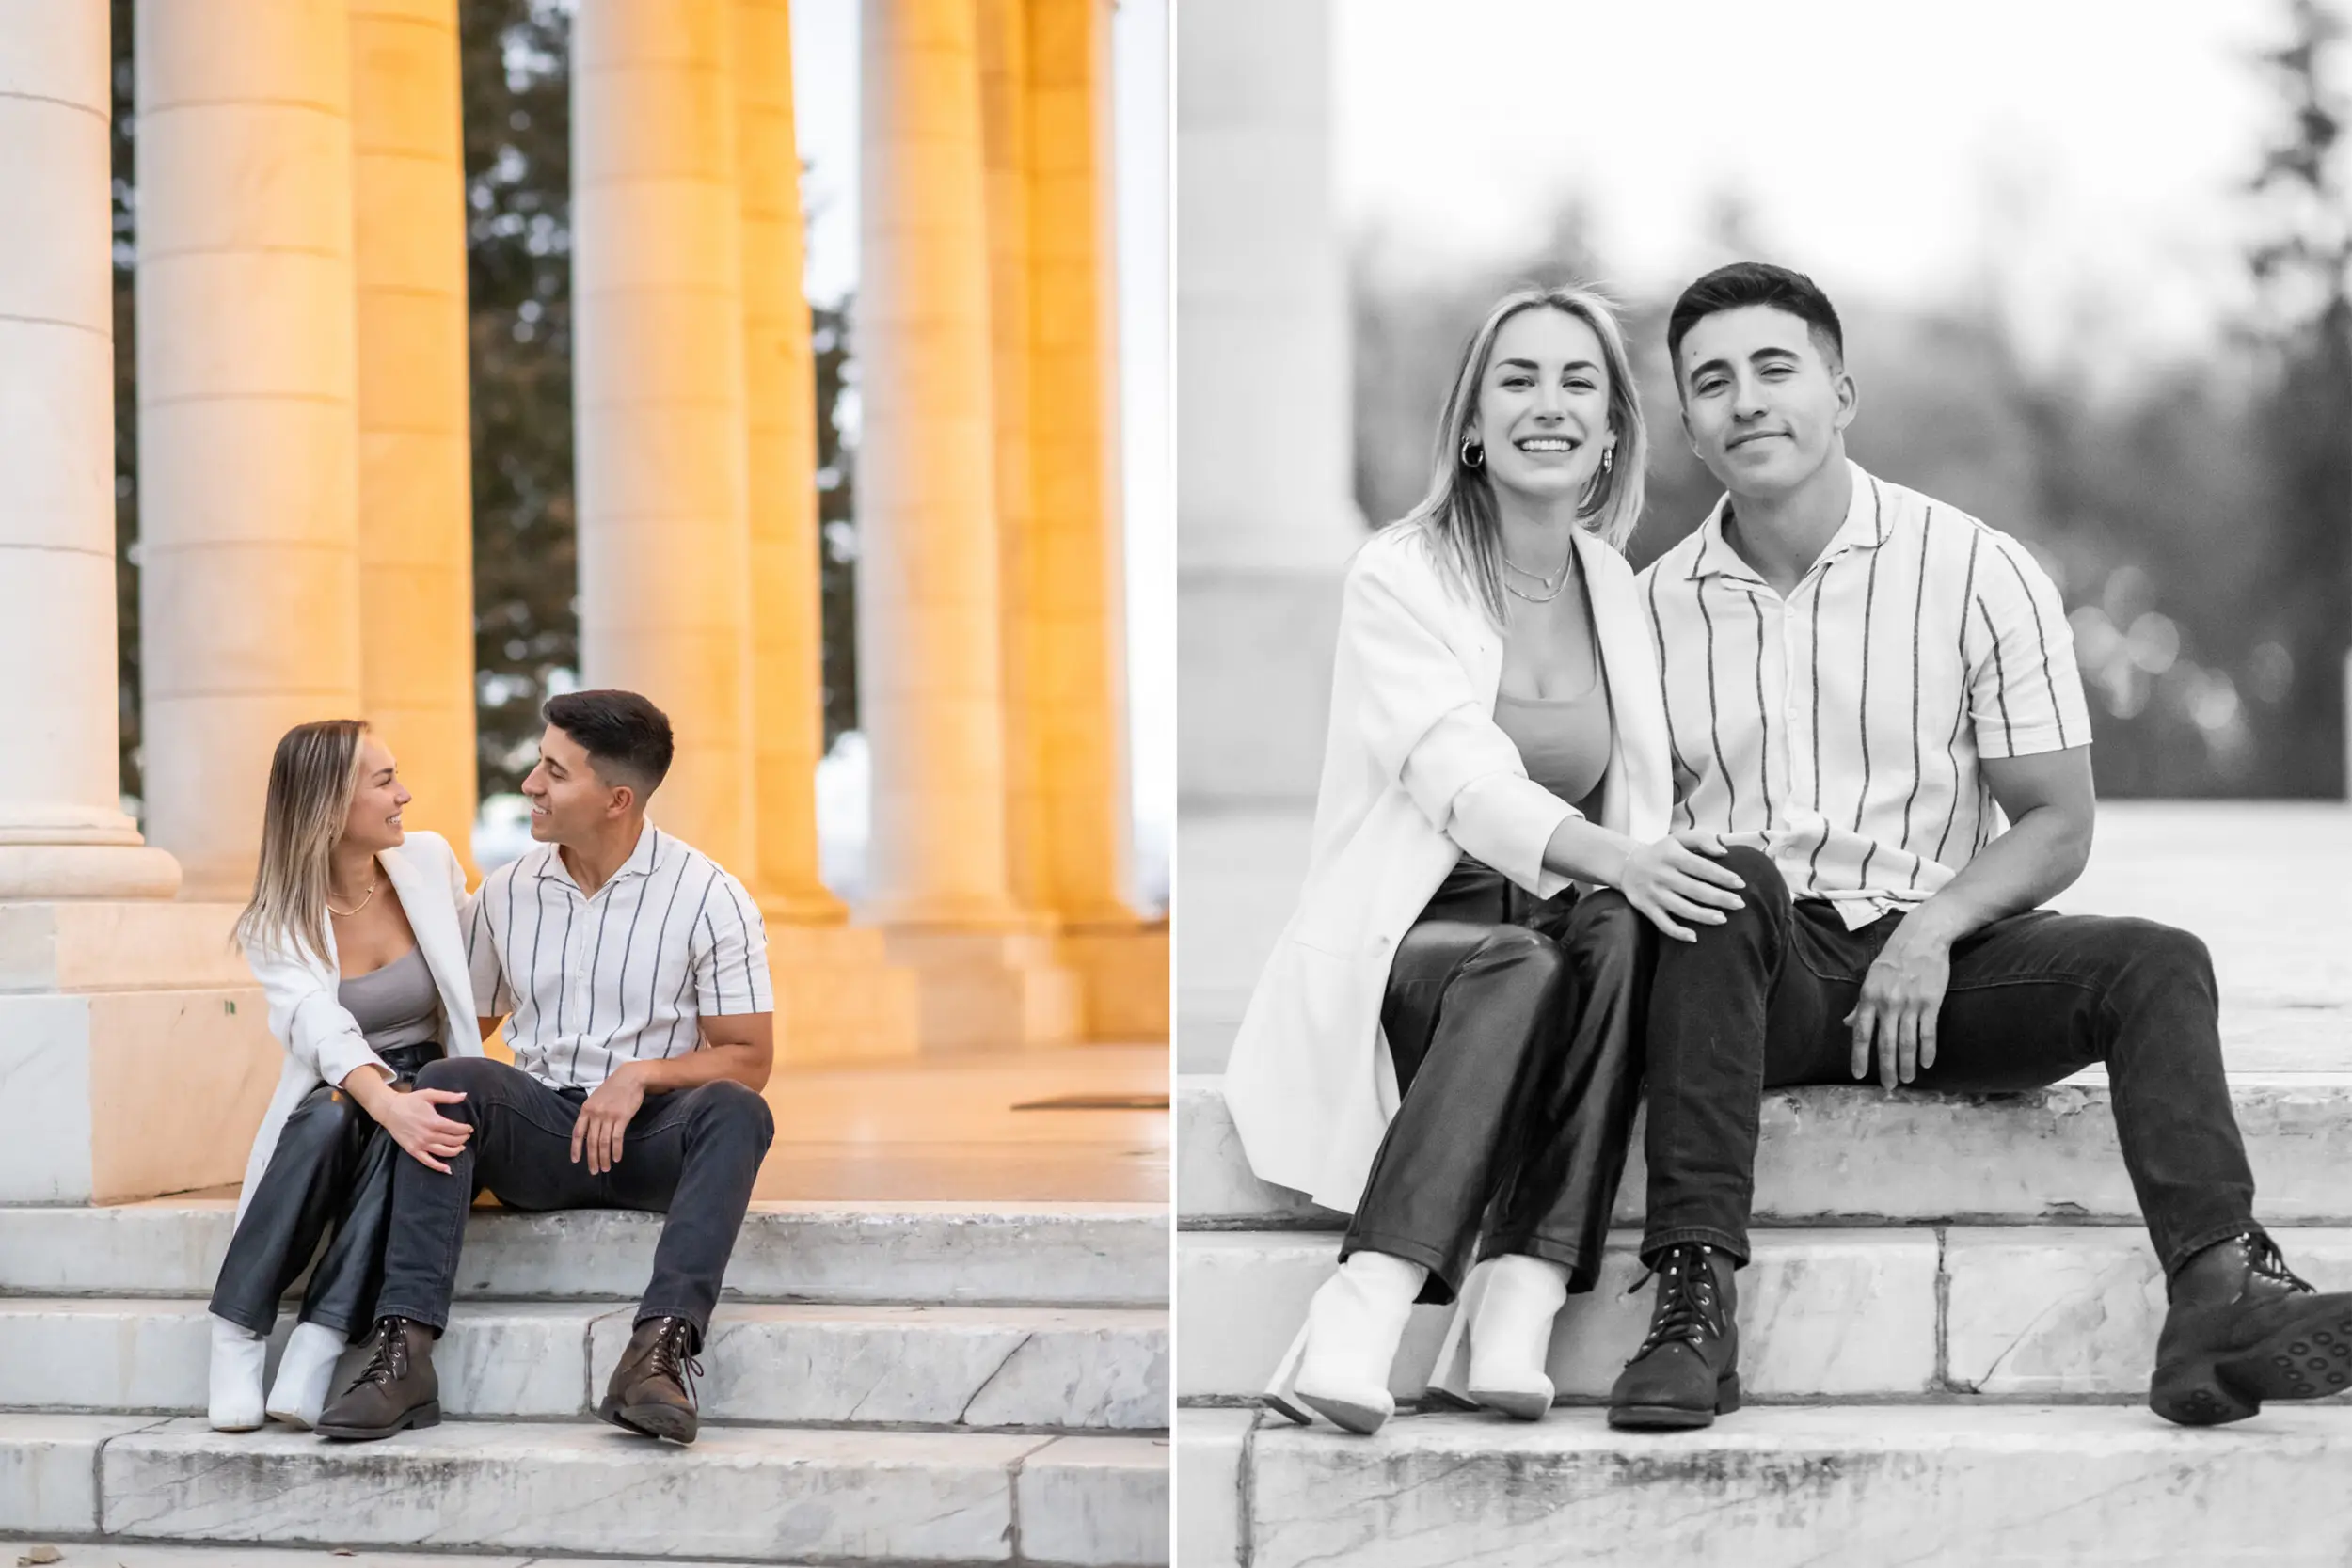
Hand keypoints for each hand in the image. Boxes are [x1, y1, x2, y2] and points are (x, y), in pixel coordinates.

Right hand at [370, 1086, 472, 1174]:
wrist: (389, 1110)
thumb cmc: (410, 1101)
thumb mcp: (429, 1094)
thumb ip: (448, 1096)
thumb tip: (465, 1095)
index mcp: (434, 1121)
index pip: (456, 1129)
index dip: (465, 1130)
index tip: (469, 1129)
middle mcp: (428, 1135)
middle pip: (452, 1141)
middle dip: (462, 1139)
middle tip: (466, 1137)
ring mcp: (420, 1144)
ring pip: (444, 1152)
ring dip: (455, 1151)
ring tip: (461, 1148)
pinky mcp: (413, 1151)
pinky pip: (428, 1162)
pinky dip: (439, 1167)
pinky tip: (448, 1169)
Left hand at [571, 1061, 647, 1174]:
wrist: (631, 1077)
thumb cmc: (614, 1088)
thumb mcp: (596, 1098)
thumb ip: (591, 1113)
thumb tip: (588, 1130)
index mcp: (586, 1109)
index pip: (577, 1133)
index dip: (576, 1148)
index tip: (576, 1161)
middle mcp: (595, 1114)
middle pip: (590, 1141)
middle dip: (592, 1159)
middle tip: (594, 1171)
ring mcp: (608, 1116)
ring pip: (603, 1143)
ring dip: (604, 1158)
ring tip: (606, 1168)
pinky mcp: (621, 1118)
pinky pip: (616, 1138)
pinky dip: (616, 1150)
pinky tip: (617, 1158)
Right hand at [1618, 829, 1744, 941]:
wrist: (1626, 864)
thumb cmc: (1661, 852)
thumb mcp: (1678, 838)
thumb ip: (1701, 839)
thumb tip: (1723, 852)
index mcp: (1671, 855)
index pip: (1701, 867)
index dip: (1722, 876)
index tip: (1740, 884)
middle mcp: (1661, 874)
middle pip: (1694, 889)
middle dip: (1719, 898)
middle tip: (1740, 904)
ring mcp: (1653, 893)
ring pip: (1681, 908)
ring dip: (1703, 916)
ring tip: (1723, 919)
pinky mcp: (1645, 907)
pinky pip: (1662, 923)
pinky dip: (1677, 932)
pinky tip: (1694, 937)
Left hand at [1846, 919, 1952, 1089]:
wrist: (1922, 938)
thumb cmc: (1893, 959)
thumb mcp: (1870, 979)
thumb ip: (1861, 1005)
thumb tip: (1848, 1024)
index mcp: (1869, 997)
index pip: (1862, 1034)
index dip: (1860, 1056)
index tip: (1858, 1075)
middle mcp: (1887, 1003)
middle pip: (1885, 1044)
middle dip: (1887, 1068)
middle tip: (1889, 1087)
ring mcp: (1910, 1003)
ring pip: (1907, 1042)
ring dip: (1908, 1064)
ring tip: (1908, 1080)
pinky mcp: (1931, 1002)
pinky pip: (1928, 1032)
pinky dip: (1927, 1050)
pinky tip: (1927, 1064)